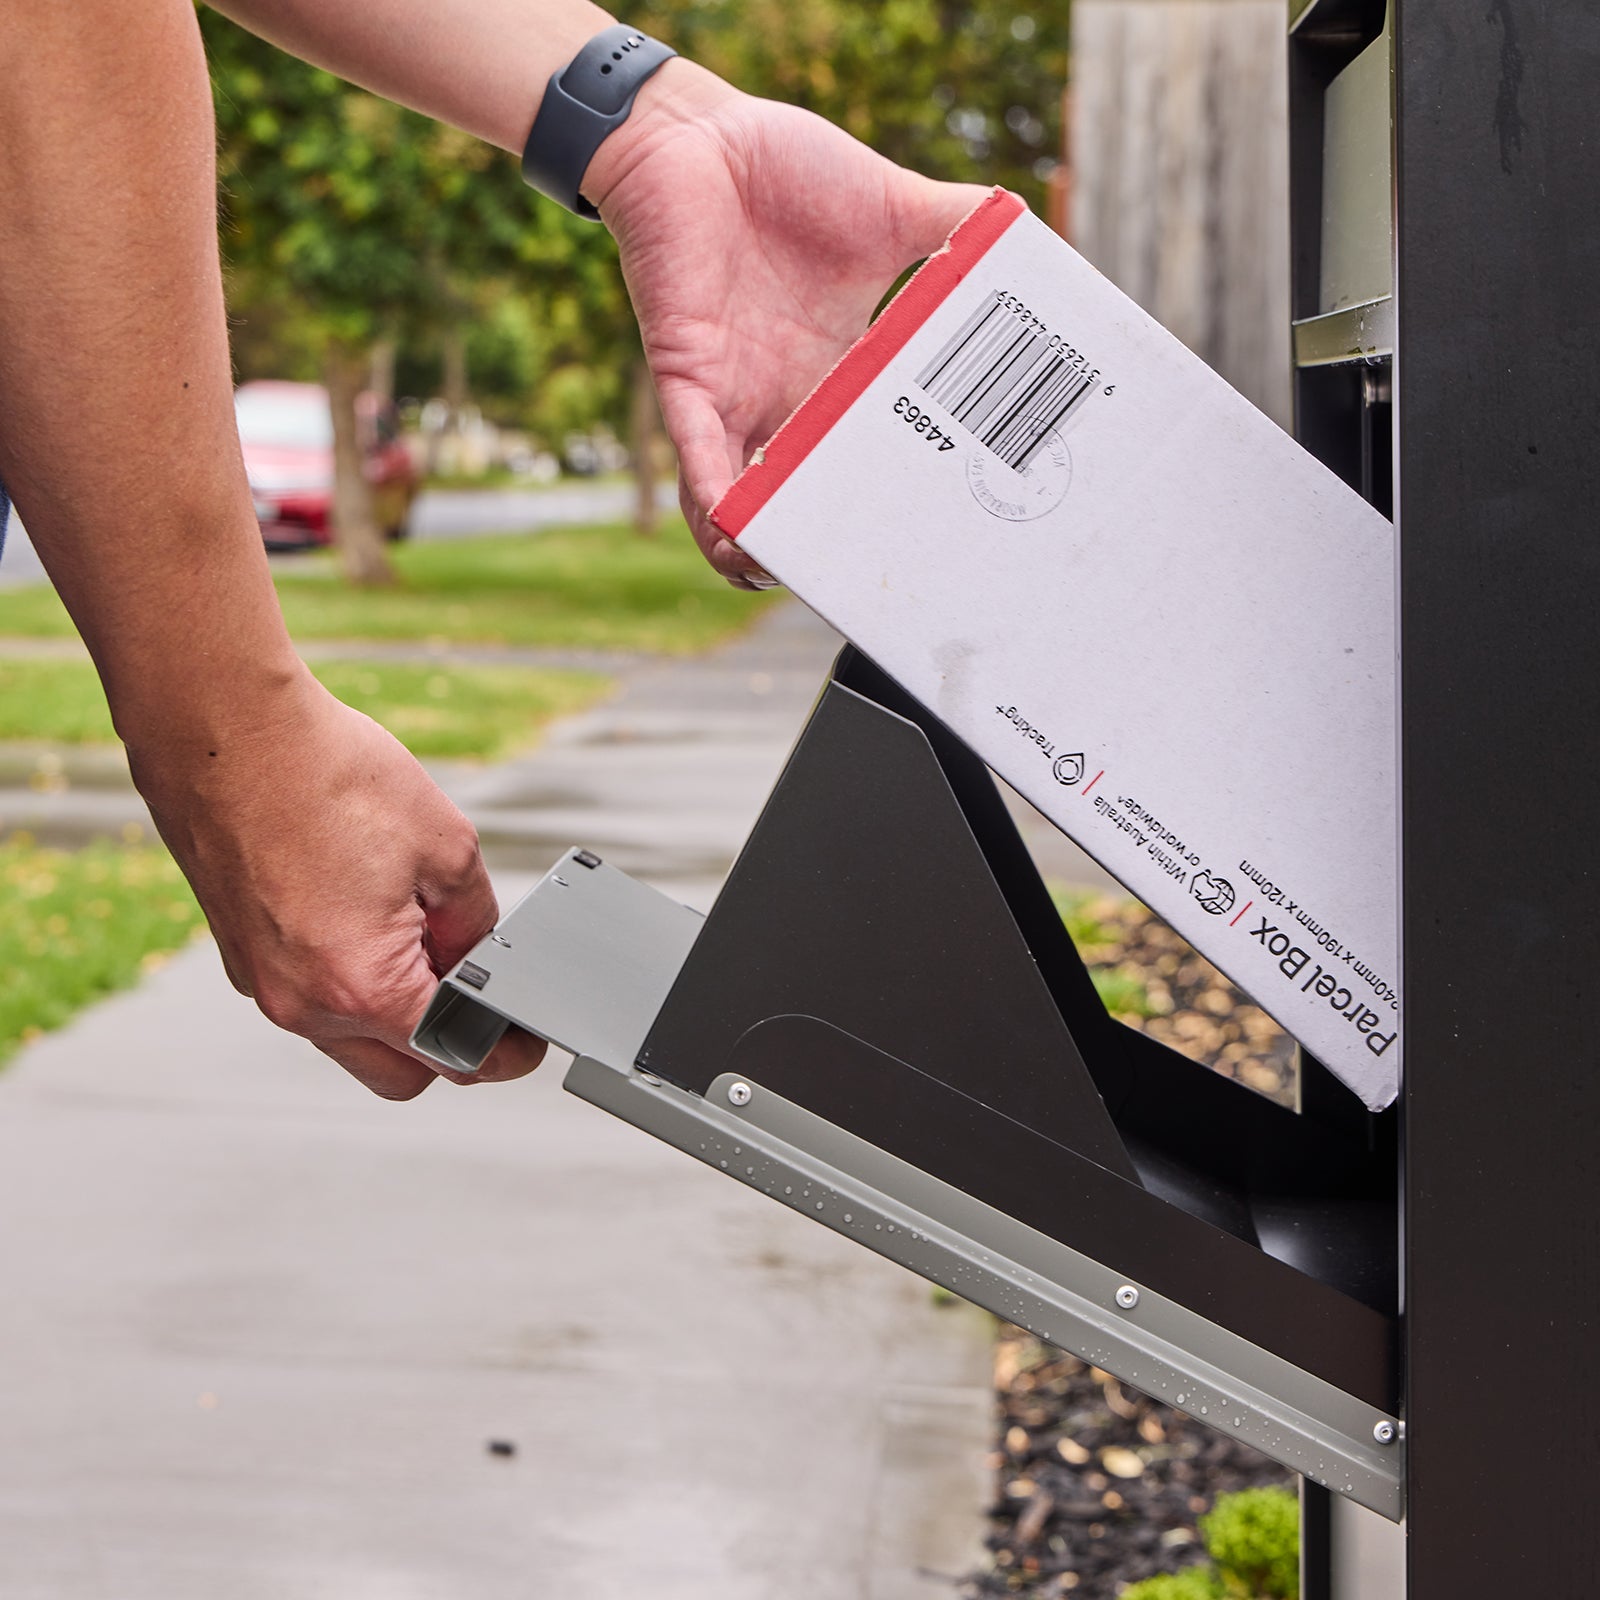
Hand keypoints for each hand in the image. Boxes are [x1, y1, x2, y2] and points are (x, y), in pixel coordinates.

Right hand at [127, 669, 545, 1099]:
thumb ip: (475, 924)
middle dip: (448, 1044)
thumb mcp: (448, 848)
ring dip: (395, 1009)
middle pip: (399, 1071)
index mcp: (360, 988)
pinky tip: (371, 917)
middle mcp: (303, 1004)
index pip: (451, 1058)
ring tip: (420, 932)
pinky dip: (350, 981)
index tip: (523, 1042)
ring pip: (352, 1038)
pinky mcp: (244, 958)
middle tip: (482, 991)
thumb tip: (480, 958)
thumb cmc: (324, 774)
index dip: (502, 1053)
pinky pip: (313, 997)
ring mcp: (264, 985)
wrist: (227, 729)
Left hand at [587, 63, 986, 587]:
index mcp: (839, 372)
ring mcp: (735, 396)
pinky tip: (736, 532)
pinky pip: (697, 456)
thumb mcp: (895, 208)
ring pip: (739, 501)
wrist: (695, 136)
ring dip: (758, 547)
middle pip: (806, 498)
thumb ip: (958, 230)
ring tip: (790, 581)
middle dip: (828, 546)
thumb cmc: (782, 171)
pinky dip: (714, 498)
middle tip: (874, 581)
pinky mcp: (686, 378)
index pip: (867, 455)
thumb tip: (1031, 238)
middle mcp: (786, 399)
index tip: (939, 536)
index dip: (892, 499)